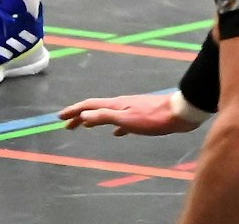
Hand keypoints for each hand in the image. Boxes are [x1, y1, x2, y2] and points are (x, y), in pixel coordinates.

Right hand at [59, 93, 198, 136]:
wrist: (179, 113)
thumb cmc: (152, 118)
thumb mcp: (125, 119)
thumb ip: (105, 116)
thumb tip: (84, 115)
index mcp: (116, 104)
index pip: (89, 106)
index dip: (74, 111)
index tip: (60, 117)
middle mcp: (122, 104)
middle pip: (96, 109)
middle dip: (80, 116)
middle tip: (67, 125)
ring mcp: (132, 109)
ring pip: (108, 114)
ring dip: (95, 120)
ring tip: (87, 127)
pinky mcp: (142, 116)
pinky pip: (122, 121)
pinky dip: (114, 126)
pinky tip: (117, 133)